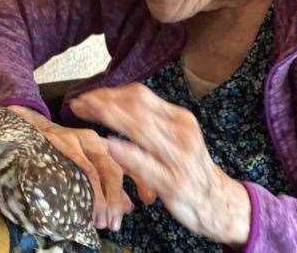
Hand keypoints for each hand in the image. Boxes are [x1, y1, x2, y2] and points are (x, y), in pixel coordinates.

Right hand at [7, 105, 153, 230]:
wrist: (18, 128)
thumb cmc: (52, 152)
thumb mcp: (81, 164)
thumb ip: (107, 183)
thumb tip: (128, 206)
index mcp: (102, 143)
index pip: (129, 160)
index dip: (142, 180)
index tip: (149, 200)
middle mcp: (94, 139)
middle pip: (116, 167)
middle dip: (119, 197)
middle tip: (117, 221)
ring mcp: (78, 139)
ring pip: (102, 169)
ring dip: (105, 199)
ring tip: (104, 221)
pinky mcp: (63, 143)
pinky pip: (83, 168)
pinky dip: (90, 190)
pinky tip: (89, 207)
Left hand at [69, 84, 251, 245]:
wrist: (218, 202)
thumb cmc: (189, 168)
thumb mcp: (176, 138)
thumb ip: (150, 123)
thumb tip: (116, 106)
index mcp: (179, 119)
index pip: (141, 96)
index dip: (111, 93)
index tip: (89, 95)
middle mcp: (180, 132)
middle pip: (137, 108)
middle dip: (104, 102)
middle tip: (79, 102)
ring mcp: (178, 156)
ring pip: (141, 129)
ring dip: (109, 118)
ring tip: (85, 113)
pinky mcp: (173, 182)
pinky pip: (147, 164)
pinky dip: (128, 153)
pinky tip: (110, 146)